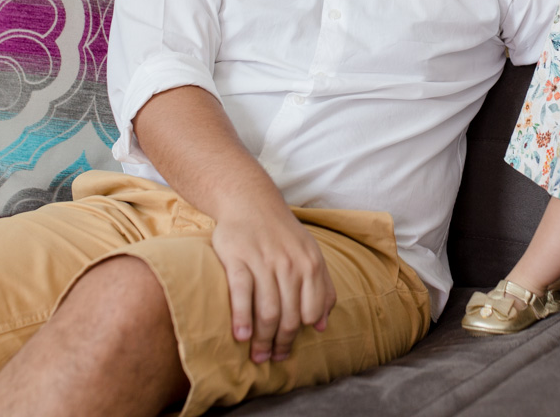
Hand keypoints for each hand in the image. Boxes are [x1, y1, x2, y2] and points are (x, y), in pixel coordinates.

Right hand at [211, 204, 336, 363]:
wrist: (251, 201)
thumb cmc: (282, 234)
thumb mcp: (310, 254)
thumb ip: (321, 288)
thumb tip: (322, 325)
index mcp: (311, 265)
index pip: (311, 312)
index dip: (300, 335)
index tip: (287, 349)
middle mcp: (290, 264)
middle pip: (288, 316)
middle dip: (280, 343)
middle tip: (269, 358)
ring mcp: (264, 261)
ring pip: (267, 310)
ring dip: (262, 339)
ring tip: (256, 356)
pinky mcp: (238, 258)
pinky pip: (242, 293)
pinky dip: (242, 318)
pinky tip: (240, 336)